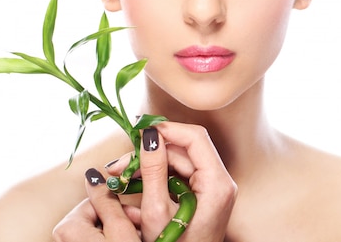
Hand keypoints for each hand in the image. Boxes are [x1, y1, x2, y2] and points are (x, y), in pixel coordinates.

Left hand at [52, 168, 140, 240]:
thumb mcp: (119, 228)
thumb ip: (106, 198)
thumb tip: (92, 173)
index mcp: (68, 226)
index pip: (97, 200)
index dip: (120, 209)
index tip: (135, 219)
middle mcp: (61, 237)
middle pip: (97, 214)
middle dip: (119, 221)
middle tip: (137, 231)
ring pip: (98, 229)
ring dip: (118, 232)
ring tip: (134, 239)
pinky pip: (94, 240)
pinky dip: (110, 241)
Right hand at [107, 122, 237, 241]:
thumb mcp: (157, 211)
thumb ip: (153, 170)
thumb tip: (149, 136)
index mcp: (217, 184)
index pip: (195, 138)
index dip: (167, 129)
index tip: (140, 129)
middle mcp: (220, 182)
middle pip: (184, 149)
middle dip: (150, 151)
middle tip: (119, 163)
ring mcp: (212, 188)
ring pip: (178, 161)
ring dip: (148, 164)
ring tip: (120, 175)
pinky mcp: (202, 195)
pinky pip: (178, 175)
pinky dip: (155, 176)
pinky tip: (132, 184)